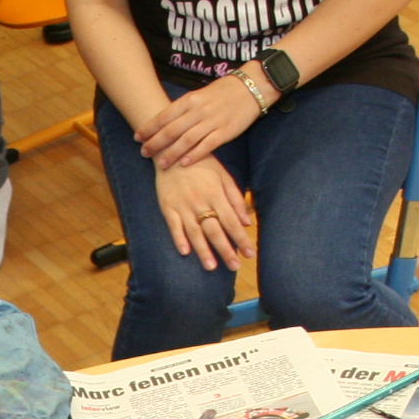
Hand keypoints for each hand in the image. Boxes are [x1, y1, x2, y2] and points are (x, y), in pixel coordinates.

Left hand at [136, 71, 264, 168]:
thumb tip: (164, 122)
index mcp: (190, 100)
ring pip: (187, 140)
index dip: (149, 127)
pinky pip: (207, 145)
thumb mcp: (200, 95)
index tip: (137, 137)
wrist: (251, 87)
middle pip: (171, 130)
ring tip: (161, 164)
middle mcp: (198, 111)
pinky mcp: (225, 132)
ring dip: (172, 153)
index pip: (164, 115)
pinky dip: (194, 155)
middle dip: (155, 143)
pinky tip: (184, 164)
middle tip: (144, 152)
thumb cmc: (223, 92)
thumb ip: (184, 108)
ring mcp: (212, 122)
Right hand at [151, 159, 254, 273]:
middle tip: (235, 267)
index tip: (250, 254)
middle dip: (226, 250)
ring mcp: (183, 205)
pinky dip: (179, 239)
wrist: (173, 150)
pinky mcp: (167, 206)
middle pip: (215, 230)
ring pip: (195, 232)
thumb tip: (247, 222)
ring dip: (204, 251)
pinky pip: (173, 225)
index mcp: (216, 193)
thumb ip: (236, 198)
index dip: (241, 239)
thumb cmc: (202, 164)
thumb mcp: (223, 176)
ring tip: (212, 267)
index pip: (232, 221)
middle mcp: (200, 201)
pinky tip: (185, 252)